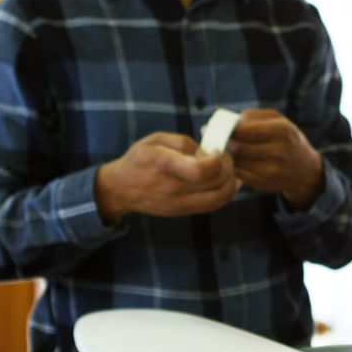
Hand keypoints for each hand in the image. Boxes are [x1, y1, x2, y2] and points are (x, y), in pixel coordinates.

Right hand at [95, 132, 239, 224]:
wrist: (121, 189)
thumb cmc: (139, 160)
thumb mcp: (155, 140)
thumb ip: (182, 141)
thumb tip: (205, 151)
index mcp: (165, 164)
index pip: (201, 169)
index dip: (217, 159)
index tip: (217, 150)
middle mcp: (174, 186)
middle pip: (215, 182)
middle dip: (228, 166)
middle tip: (226, 157)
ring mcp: (178, 202)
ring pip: (217, 198)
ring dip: (230, 183)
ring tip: (230, 171)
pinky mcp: (182, 211)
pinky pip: (211, 207)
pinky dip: (225, 196)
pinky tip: (231, 186)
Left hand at [228, 109, 324, 209]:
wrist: (304, 168)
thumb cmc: (286, 138)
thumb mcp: (278, 120)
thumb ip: (254, 116)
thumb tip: (231, 122)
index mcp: (283, 131)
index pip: (246, 130)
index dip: (231, 129)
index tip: (226, 128)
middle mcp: (279, 151)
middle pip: (239, 146)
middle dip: (227, 142)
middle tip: (222, 139)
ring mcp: (272, 170)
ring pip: (237, 161)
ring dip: (228, 155)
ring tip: (228, 149)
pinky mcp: (264, 184)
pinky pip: (239, 174)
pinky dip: (233, 167)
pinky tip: (236, 161)